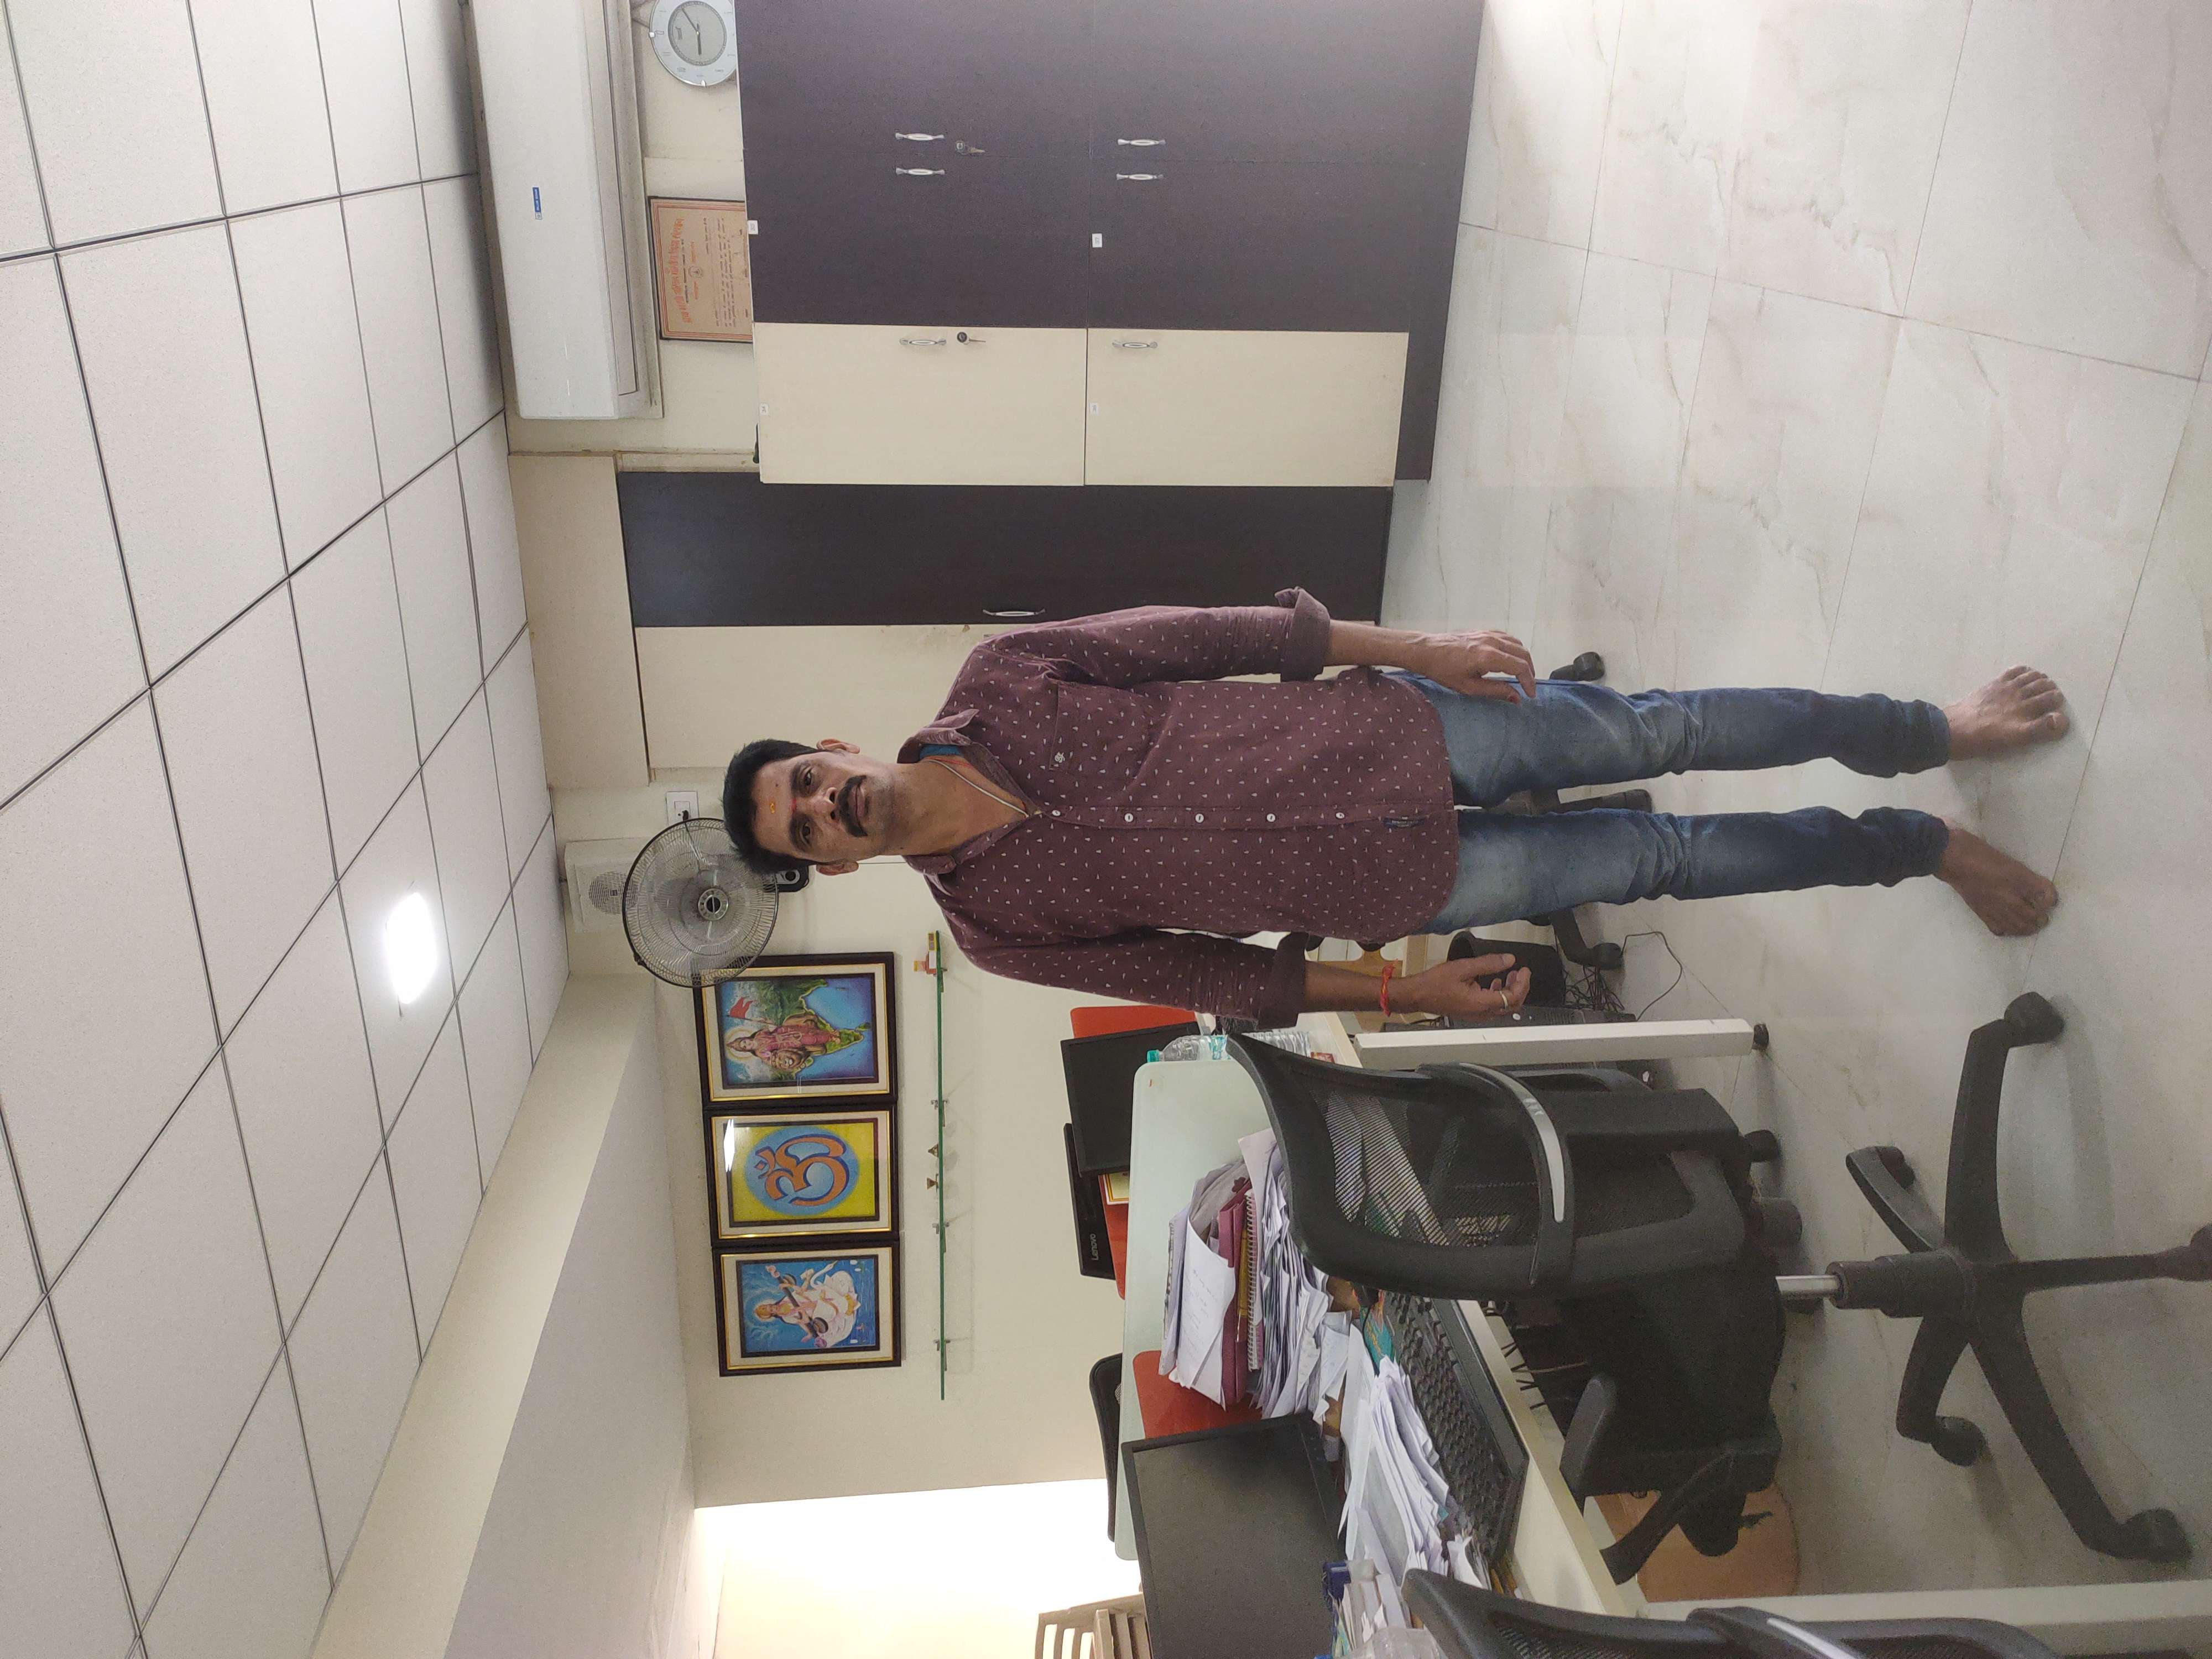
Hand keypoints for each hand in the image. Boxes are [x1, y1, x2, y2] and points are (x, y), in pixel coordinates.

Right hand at [1396, 955, 1532, 1017]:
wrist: (1418, 995)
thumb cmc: (1435, 983)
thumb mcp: (1463, 968)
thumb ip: (1488, 964)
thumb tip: (1508, 960)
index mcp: (1481, 1004)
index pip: (1512, 997)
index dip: (1522, 983)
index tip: (1523, 970)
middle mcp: (1481, 1013)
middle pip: (1512, 1005)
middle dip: (1520, 988)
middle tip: (1521, 973)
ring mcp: (1477, 1014)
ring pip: (1503, 1007)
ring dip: (1510, 991)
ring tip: (1511, 975)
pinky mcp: (1472, 1011)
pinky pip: (1493, 1006)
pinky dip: (1499, 994)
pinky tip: (1495, 982)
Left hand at [1407, 630, 1535, 701]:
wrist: (1426, 651)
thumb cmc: (1444, 670)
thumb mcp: (1469, 687)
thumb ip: (1495, 691)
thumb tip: (1516, 698)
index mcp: (1490, 656)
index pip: (1520, 667)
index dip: (1529, 682)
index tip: (1530, 694)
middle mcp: (1492, 641)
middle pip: (1523, 653)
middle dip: (1529, 671)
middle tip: (1528, 685)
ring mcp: (1488, 634)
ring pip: (1517, 644)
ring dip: (1523, 658)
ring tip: (1522, 673)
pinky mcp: (1483, 631)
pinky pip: (1507, 637)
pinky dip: (1514, 648)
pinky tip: (1510, 658)